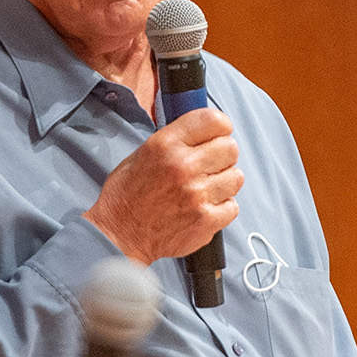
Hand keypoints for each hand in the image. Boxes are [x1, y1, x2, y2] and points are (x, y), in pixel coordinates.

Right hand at [86, 108, 241, 262]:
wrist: (120, 236)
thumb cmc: (128, 195)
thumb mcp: (143, 153)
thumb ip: (176, 139)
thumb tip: (204, 131)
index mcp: (166, 144)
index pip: (214, 120)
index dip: (220, 127)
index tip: (217, 134)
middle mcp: (184, 166)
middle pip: (230, 148)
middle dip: (222, 156)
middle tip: (209, 165)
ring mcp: (197, 194)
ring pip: (236, 177)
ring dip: (224, 182)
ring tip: (205, 188)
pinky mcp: (206, 220)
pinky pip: (233, 206)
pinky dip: (222, 208)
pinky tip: (204, 207)